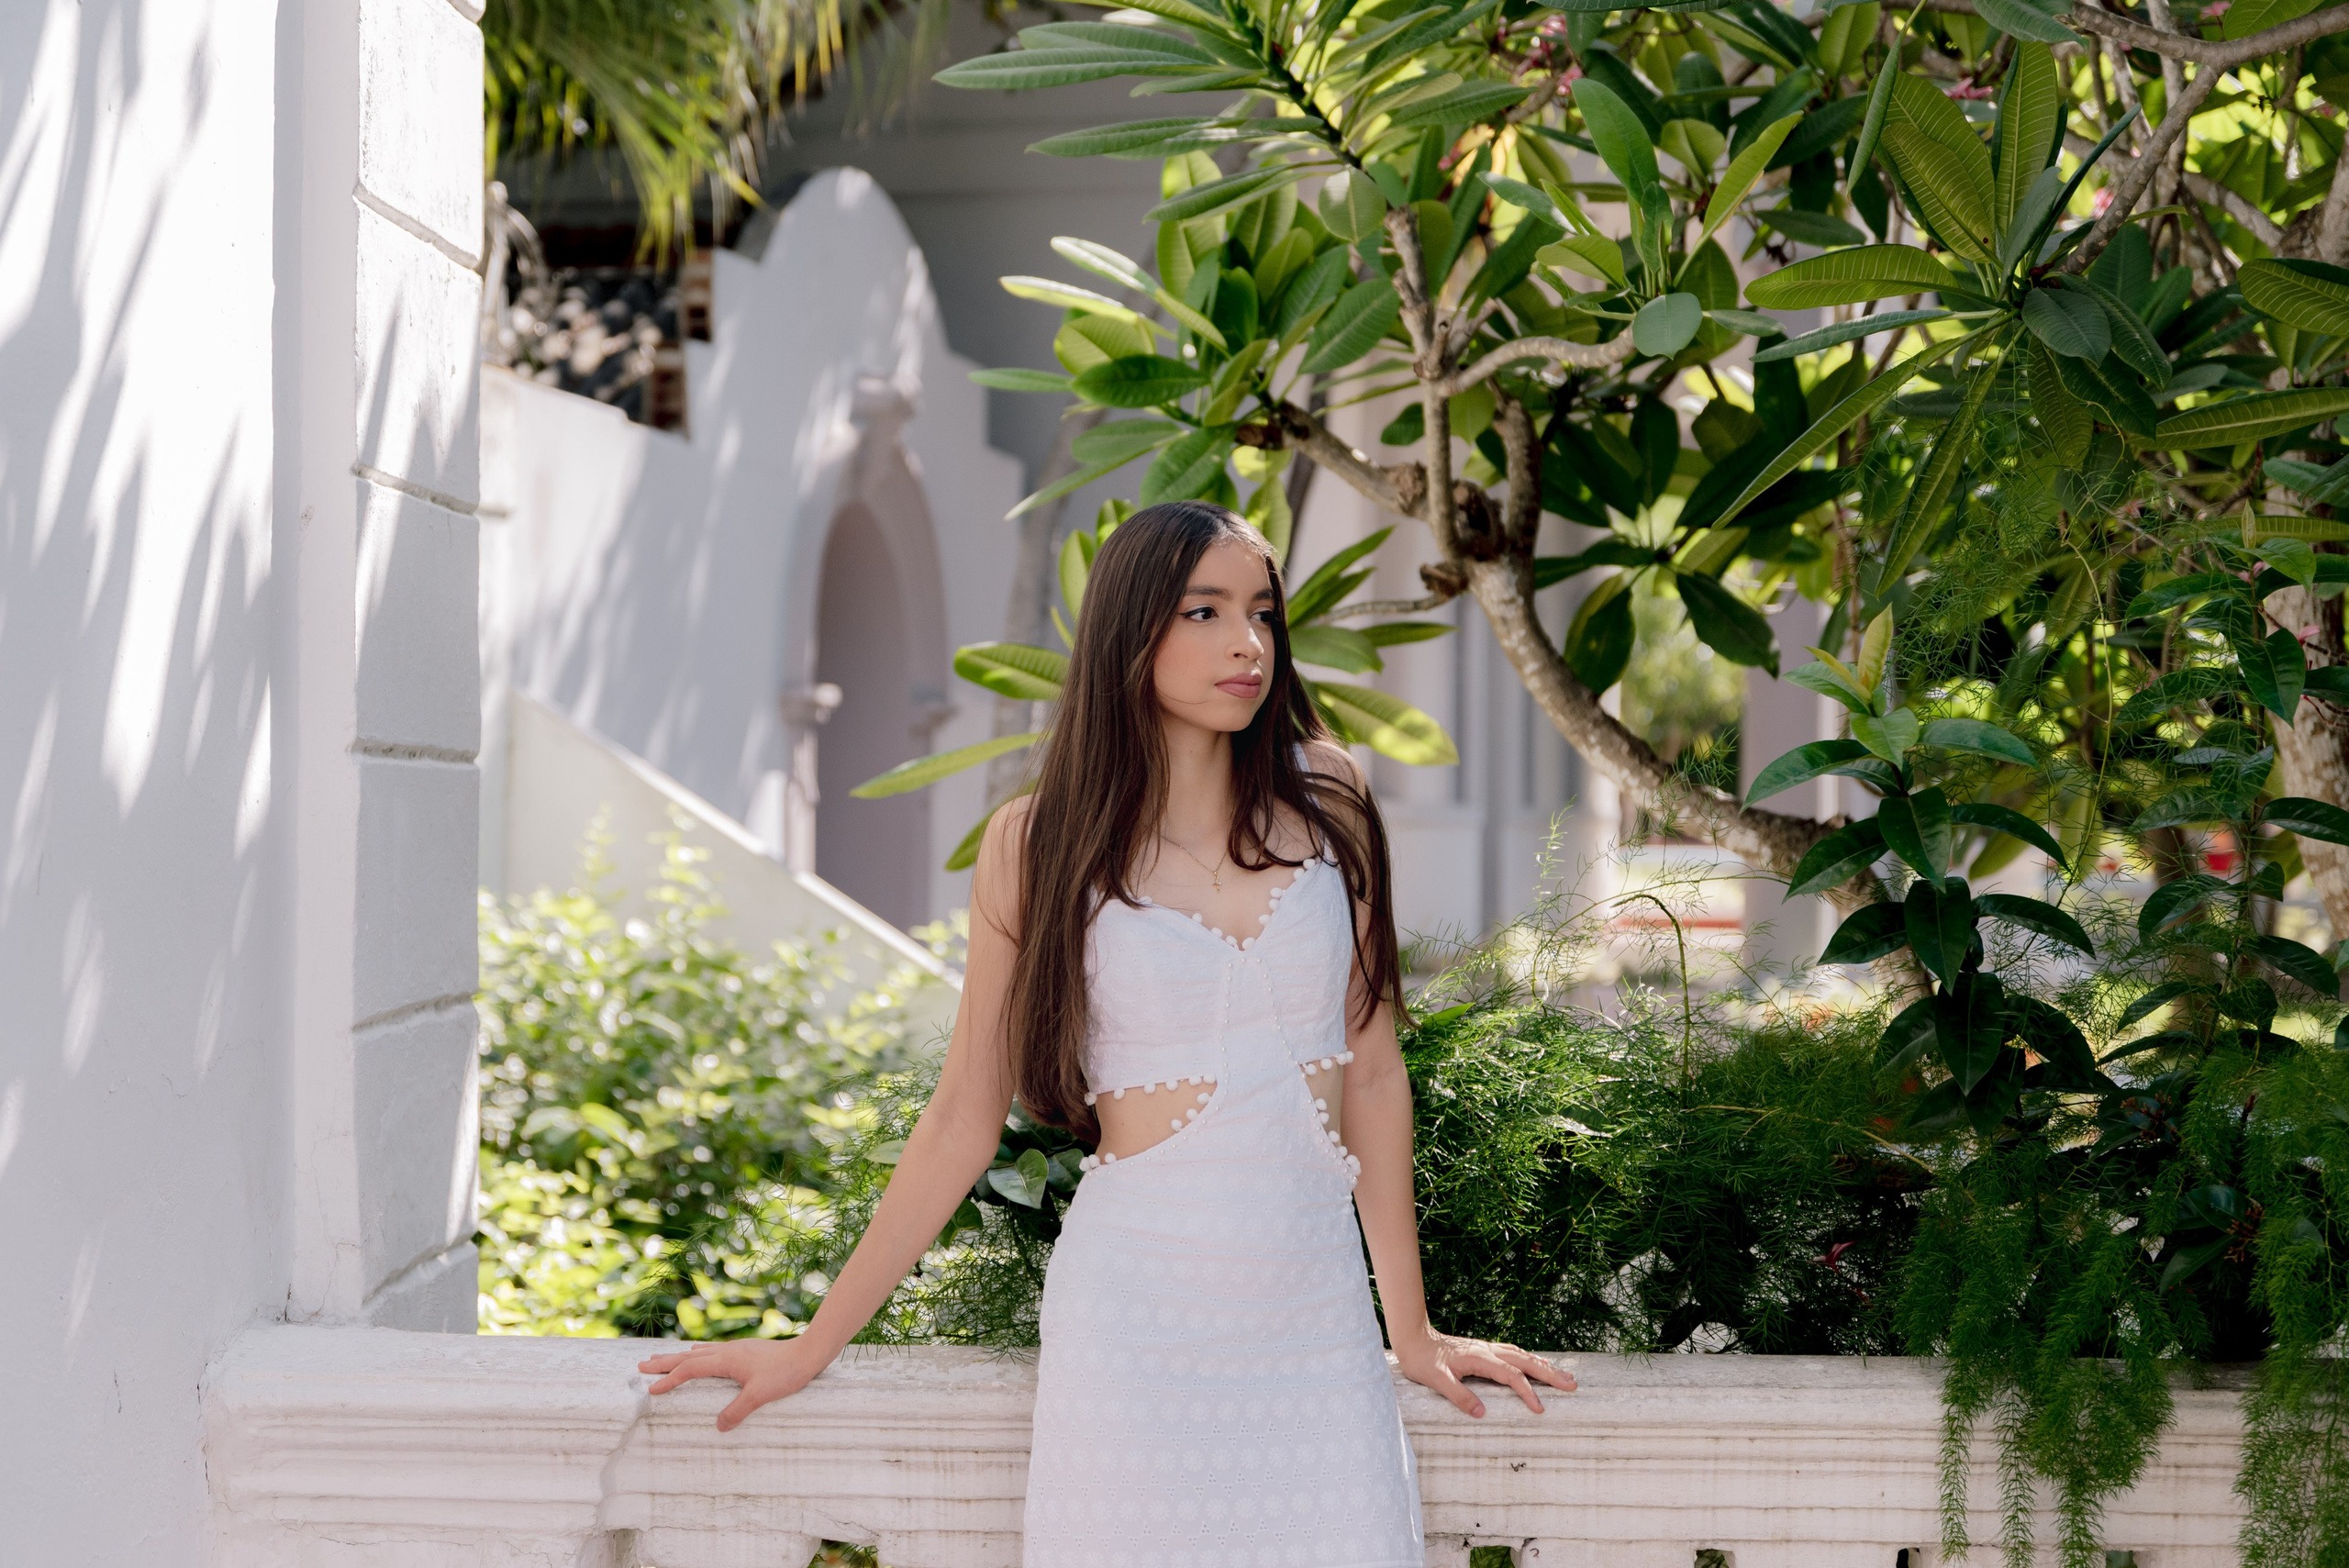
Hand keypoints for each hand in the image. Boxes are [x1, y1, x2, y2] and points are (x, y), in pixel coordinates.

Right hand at [636, 1335, 832, 1430]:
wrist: (809, 1353)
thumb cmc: (786, 1373)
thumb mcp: (760, 1395)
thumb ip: (737, 1411)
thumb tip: (718, 1427)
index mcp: (726, 1360)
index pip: (690, 1369)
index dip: (670, 1379)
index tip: (651, 1389)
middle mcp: (727, 1351)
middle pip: (688, 1356)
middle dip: (664, 1362)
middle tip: (641, 1366)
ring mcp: (736, 1350)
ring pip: (699, 1352)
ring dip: (678, 1357)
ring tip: (661, 1359)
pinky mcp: (745, 1352)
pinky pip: (712, 1351)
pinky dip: (697, 1355)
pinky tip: (699, 1355)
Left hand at [1393, 1327, 1575, 1417]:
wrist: (1413, 1338)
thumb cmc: (1422, 1360)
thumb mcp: (1436, 1380)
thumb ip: (1458, 1395)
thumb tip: (1481, 1413)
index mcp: (1480, 1359)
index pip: (1512, 1376)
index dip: (1528, 1392)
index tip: (1541, 1409)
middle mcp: (1488, 1351)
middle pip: (1526, 1362)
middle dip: (1550, 1374)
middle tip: (1573, 1385)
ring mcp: (1487, 1349)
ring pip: (1522, 1356)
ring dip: (1544, 1365)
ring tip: (1565, 1375)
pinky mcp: (1483, 1350)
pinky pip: (1514, 1354)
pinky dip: (1530, 1359)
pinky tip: (1536, 1363)